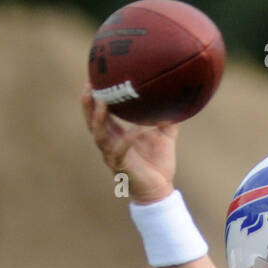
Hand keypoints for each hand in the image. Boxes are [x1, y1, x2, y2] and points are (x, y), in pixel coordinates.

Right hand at [81, 83, 177, 202]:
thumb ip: (167, 118)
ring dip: (99, 118)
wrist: (161, 190)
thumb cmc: (159, 164)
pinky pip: (119, 151)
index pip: (100, 113)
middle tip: (88, 85)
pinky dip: (127, 139)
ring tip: (101, 102)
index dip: (95, 97)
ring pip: (98, 135)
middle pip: (91, 121)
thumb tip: (179, 98)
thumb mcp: (165, 136)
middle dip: (88, 104)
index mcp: (117, 134)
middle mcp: (110, 144)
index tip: (94, 77)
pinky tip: (135, 129)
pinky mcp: (121, 167)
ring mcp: (113, 156)